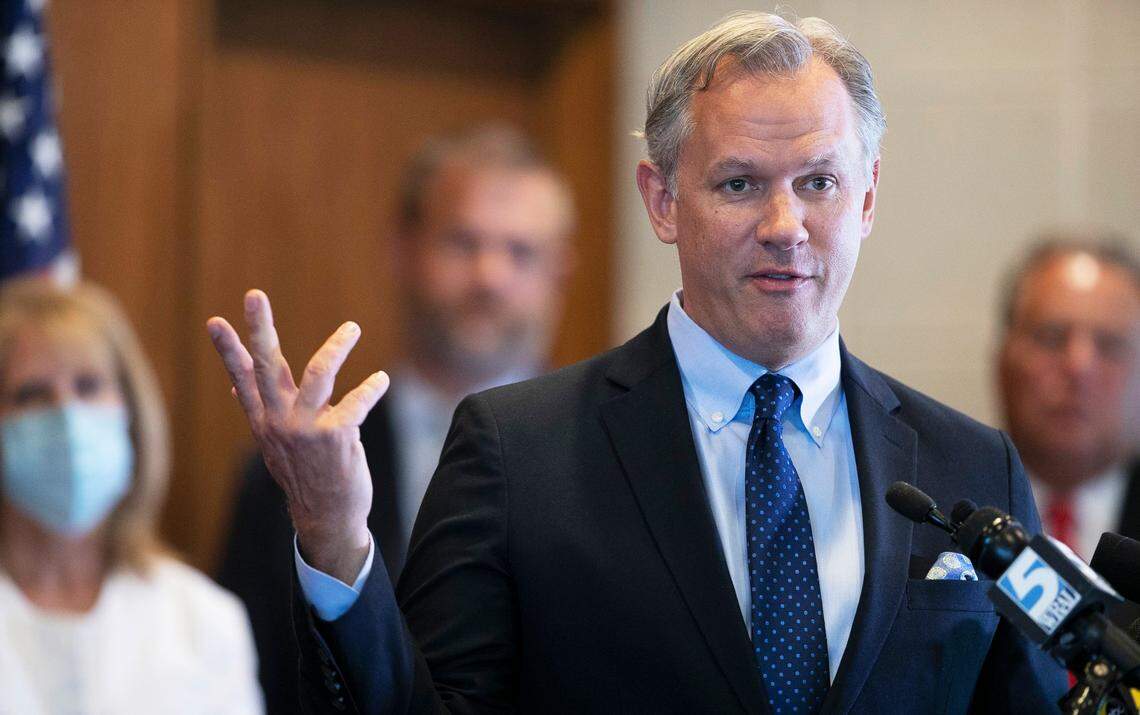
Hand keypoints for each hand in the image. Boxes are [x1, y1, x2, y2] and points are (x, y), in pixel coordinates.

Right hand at [206, 289, 388, 583]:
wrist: (326, 517)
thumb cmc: (305, 474)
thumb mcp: (274, 444)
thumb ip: (261, 411)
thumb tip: (235, 387)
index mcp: (264, 420)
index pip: (242, 378)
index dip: (228, 349)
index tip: (215, 320)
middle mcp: (279, 421)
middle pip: (266, 366)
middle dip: (259, 328)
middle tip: (254, 294)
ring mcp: (305, 429)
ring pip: (317, 374)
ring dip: (337, 347)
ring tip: (352, 328)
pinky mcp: (335, 437)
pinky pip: (355, 402)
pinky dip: (371, 388)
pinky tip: (381, 380)